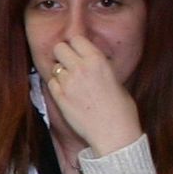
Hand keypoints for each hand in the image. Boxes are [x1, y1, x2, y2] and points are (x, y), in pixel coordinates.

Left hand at [43, 31, 143, 159]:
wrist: (114, 135)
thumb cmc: (121, 110)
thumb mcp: (116, 80)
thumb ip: (99, 67)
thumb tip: (88, 60)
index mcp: (98, 60)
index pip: (76, 38)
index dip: (76, 46)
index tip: (79, 53)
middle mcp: (81, 68)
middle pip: (59, 48)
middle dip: (63, 55)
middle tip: (71, 66)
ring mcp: (68, 83)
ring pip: (54, 66)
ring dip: (60, 72)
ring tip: (72, 84)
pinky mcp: (60, 98)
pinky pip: (51, 83)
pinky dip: (56, 87)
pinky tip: (68, 94)